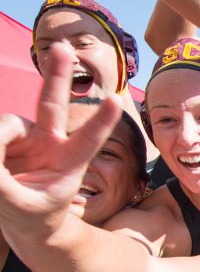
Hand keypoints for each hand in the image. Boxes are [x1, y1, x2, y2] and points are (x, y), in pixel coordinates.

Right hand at [0, 42, 119, 237]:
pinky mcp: (5, 140)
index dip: (101, 120)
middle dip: (55, 74)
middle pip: (51, 103)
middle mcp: (49, 144)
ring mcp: (26, 140)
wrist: (26, 225)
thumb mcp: (17, 205)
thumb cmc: (33, 218)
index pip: (88, 139)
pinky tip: (0, 165)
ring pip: (5, 125)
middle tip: (62, 46)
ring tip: (1, 172)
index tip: (116, 99)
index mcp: (69, 163)